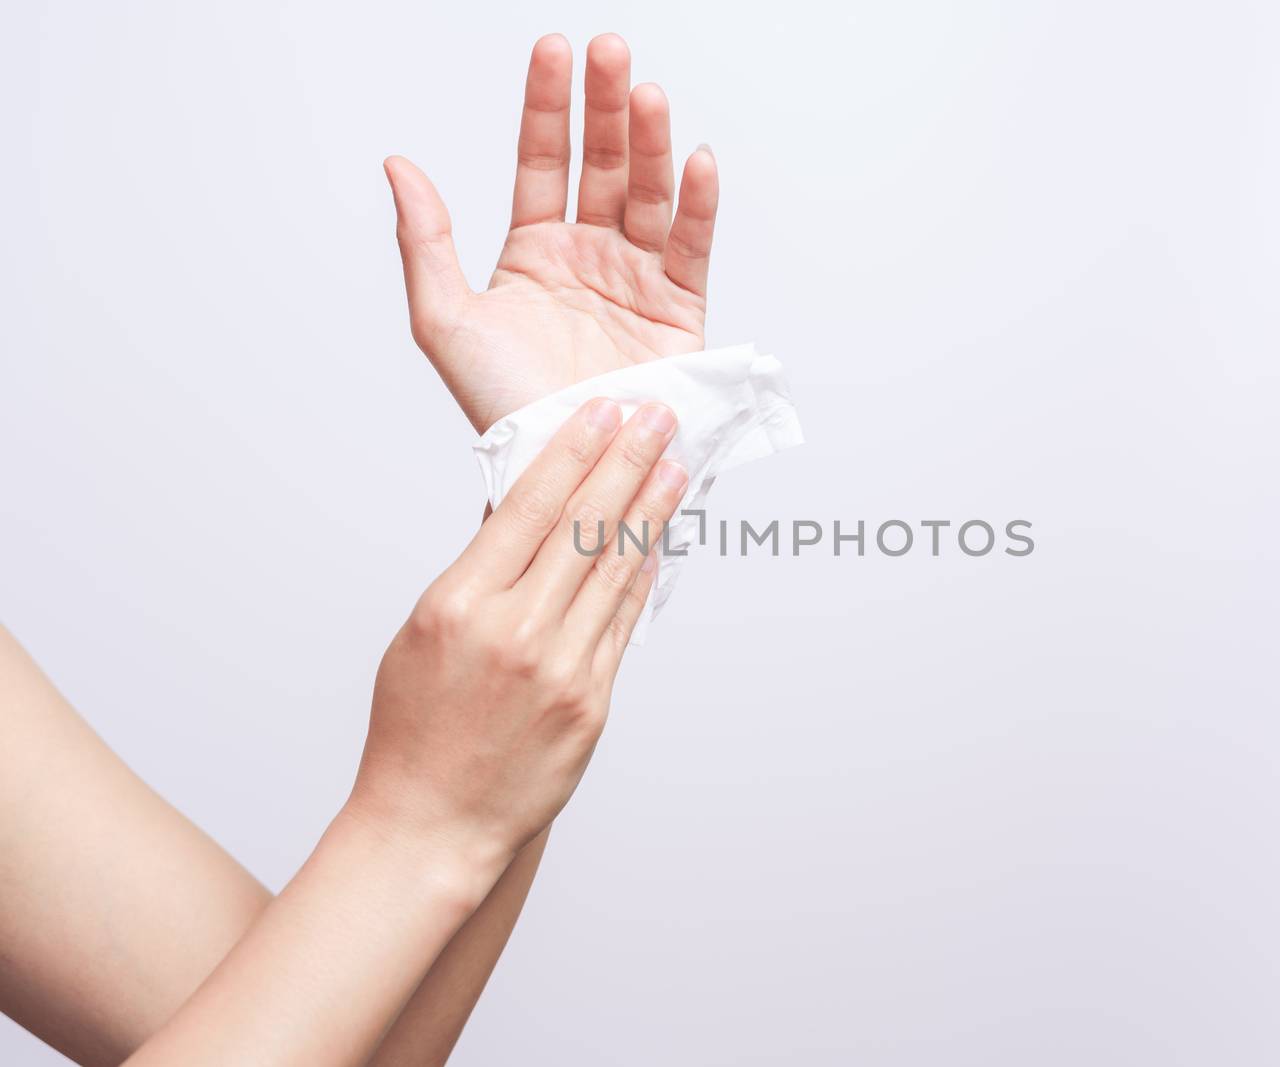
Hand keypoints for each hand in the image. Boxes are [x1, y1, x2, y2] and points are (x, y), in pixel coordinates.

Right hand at [350, 398, 688, 861]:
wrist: (432, 821)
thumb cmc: (415, 727)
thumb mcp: (423, 632)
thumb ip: (477, 570)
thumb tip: (522, 509)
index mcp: (460, 603)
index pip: (529, 506)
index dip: (574, 451)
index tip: (604, 410)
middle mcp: (514, 631)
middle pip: (582, 527)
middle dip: (626, 462)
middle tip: (658, 416)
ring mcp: (559, 669)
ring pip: (614, 569)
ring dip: (650, 510)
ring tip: (674, 465)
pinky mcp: (592, 702)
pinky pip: (623, 623)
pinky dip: (642, 575)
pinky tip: (659, 539)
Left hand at [384, 33, 720, 433]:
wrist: (561, 469)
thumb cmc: (502, 406)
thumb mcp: (444, 320)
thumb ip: (425, 240)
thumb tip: (398, 165)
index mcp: (535, 253)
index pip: (544, 161)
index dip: (549, 106)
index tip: (554, 50)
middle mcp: (590, 258)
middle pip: (603, 166)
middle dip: (605, 108)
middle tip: (610, 53)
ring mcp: (638, 282)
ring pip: (649, 196)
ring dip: (650, 144)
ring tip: (646, 96)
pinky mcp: (680, 314)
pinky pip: (692, 250)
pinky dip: (697, 207)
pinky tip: (695, 162)